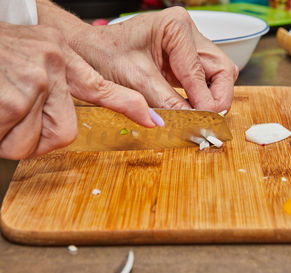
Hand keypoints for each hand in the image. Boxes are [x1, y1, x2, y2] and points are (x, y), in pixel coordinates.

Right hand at [0, 23, 156, 158]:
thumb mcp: (29, 58)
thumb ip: (54, 88)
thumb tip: (62, 124)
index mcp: (61, 56)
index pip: (104, 87)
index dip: (130, 106)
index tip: (153, 120)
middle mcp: (53, 64)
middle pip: (65, 131)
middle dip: (38, 136)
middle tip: (14, 115)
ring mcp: (35, 80)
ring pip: (38, 141)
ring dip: (14, 137)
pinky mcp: (13, 99)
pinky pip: (14, 142)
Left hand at [69, 7, 238, 112]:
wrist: (88, 50)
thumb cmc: (104, 54)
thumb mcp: (136, 79)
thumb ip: (166, 101)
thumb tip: (192, 122)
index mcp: (175, 26)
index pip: (200, 69)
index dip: (204, 99)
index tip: (206, 122)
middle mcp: (186, 31)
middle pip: (220, 68)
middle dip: (218, 97)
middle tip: (209, 121)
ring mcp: (187, 44)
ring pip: (217, 74)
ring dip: (212, 97)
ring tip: (201, 118)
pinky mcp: (182, 58)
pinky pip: (202, 79)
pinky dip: (201, 96)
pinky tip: (193, 109)